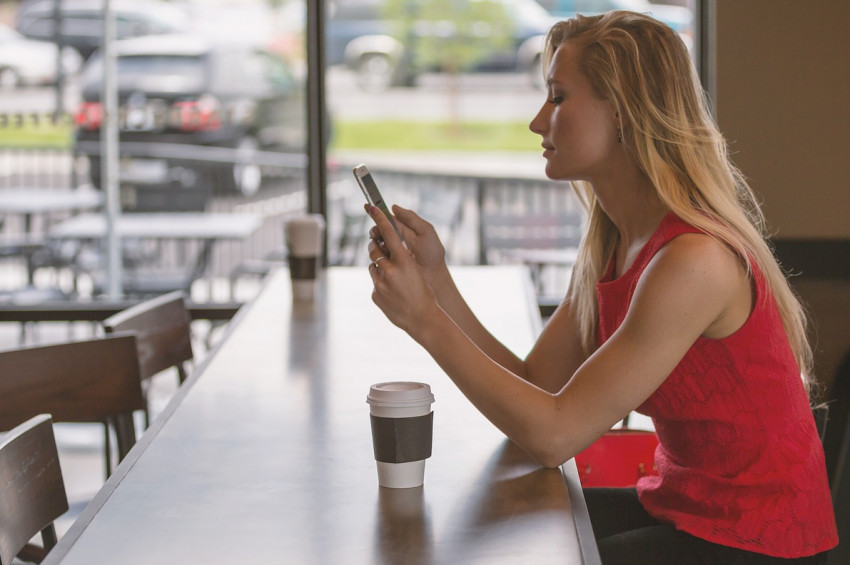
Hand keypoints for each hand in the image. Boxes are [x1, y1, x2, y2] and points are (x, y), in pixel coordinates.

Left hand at [366, 205, 441, 336]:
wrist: (423, 319)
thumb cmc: (425, 293)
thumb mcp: (416, 271)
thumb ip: (402, 260)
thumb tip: (390, 250)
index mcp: (403, 261)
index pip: (388, 234)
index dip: (379, 219)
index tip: (371, 208)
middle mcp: (389, 270)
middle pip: (374, 249)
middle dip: (375, 246)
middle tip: (378, 245)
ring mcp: (380, 284)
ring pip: (373, 267)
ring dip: (379, 268)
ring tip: (393, 278)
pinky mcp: (375, 295)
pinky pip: (375, 283)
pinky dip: (381, 284)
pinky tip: (393, 293)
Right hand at [368, 205, 445, 285]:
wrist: (434, 274)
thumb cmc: (432, 252)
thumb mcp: (425, 231)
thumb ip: (410, 218)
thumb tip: (393, 207)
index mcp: (403, 227)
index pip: (387, 218)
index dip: (377, 213)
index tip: (368, 207)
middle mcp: (395, 237)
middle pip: (379, 230)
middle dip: (376, 231)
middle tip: (376, 234)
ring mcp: (391, 249)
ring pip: (377, 242)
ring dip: (376, 242)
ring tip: (384, 246)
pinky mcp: (389, 261)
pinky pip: (378, 255)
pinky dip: (379, 253)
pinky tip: (386, 255)